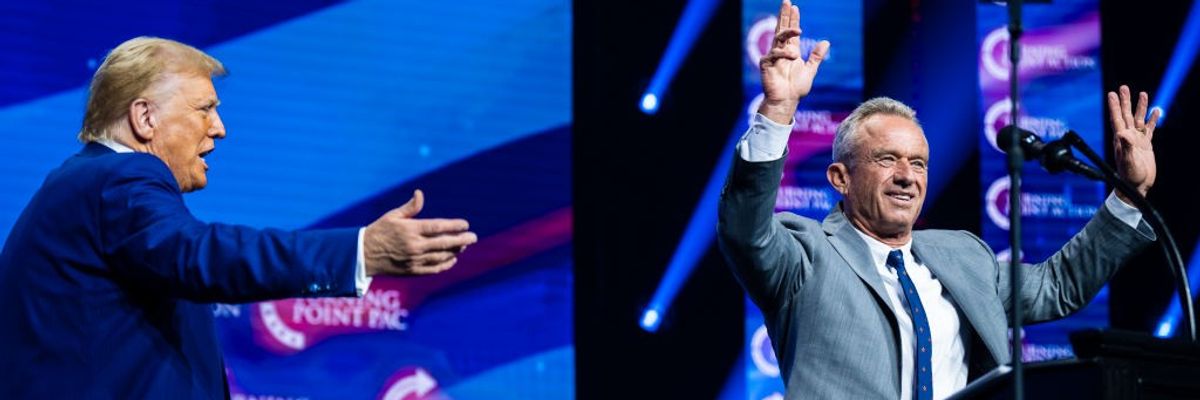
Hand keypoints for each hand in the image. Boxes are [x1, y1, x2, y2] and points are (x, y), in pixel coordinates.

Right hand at [363, 190, 476, 275]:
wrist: (364, 254)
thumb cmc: (379, 231)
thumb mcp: (392, 216)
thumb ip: (410, 207)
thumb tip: (420, 193)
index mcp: (410, 230)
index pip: (438, 227)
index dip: (454, 226)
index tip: (465, 224)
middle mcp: (414, 245)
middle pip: (444, 243)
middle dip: (461, 240)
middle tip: (474, 237)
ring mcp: (414, 260)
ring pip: (441, 256)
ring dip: (455, 251)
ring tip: (464, 246)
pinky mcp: (412, 271)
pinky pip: (433, 269)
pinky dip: (445, 264)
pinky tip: (452, 259)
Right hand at [757, 0, 829, 124]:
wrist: (786, 101)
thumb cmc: (796, 88)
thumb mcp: (810, 70)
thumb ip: (816, 57)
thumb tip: (826, 42)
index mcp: (791, 51)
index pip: (791, 32)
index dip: (792, 19)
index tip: (794, 7)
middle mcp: (781, 51)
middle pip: (781, 28)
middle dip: (784, 15)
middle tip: (787, 2)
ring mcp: (773, 57)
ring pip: (778, 38)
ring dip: (788, 31)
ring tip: (799, 30)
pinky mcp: (766, 64)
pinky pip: (773, 54)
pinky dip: (783, 53)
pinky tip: (792, 55)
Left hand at [1106, 85, 1159, 202]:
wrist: (1138, 186)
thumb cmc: (1130, 176)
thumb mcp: (1128, 161)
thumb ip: (1126, 147)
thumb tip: (1122, 133)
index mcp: (1121, 139)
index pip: (1117, 118)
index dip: (1114, 106)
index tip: (1111, 93)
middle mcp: (1127, 137)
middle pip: (1126, 115)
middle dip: (1125, 101)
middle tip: (1123, 87)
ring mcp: (1137, 140)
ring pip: (1138, 119)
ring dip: (1140, 107)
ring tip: (1142, 93)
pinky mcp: (1146, 144)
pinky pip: (1149, 129)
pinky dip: (1152, 119)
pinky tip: (1155, 111)